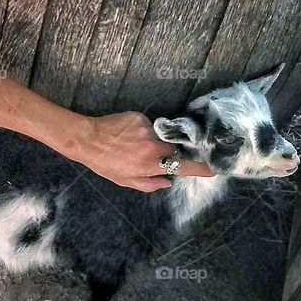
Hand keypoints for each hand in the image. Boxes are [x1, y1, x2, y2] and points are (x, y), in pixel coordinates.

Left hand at [70, 112, 213, 191]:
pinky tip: (127, 134)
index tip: (212, 169)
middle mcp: (152, 147)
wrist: (88, 139)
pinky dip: (141, 130)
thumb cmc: (105, 163)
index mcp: (150, 165)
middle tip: (149, 154)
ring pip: (160, 135)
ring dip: (151, 140)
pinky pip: (148, 125)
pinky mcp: (140, 117)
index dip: (199, 168)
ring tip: (131, 144)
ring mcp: (147, 130)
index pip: (182, 166)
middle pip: (173, 147)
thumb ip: (149, 184)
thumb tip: (167, 182)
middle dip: (167, 151)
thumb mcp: (125, 180)